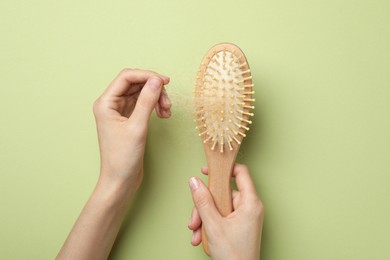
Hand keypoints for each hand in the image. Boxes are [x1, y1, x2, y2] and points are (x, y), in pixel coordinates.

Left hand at [93, 68, 170, 192]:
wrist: (120, 181)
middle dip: (154, 90)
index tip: (165, 82)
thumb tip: (157, 80)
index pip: (127, 77)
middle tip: (168, 103)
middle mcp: (111, 104)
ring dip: (156, 98)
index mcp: (105, 103)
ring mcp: (120, 112)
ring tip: (167, 111)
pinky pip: (143, 104)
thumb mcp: (137, 127)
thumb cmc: (122, 158)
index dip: (147, 76)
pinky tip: (163, 114)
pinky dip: (154, 106)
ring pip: (141, 93)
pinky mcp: (128, 119)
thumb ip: (147, 101)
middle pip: (135, 84)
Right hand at [188, 164, 263, 259]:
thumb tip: (194, 182)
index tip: (207, 170)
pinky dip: (210, 225)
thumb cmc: (235, 256)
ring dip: (204, 219)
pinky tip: (202, 237)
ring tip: (197, 233)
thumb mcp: (213, 225)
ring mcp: (244, 217)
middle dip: (205, 206)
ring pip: (219, 207)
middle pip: (223, 194)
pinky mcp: (239, 226)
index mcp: (250, 203)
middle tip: (195, 220)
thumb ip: (203, 201)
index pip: (240, 173)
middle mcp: (250, 208)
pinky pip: (221, 217)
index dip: (223, 169)